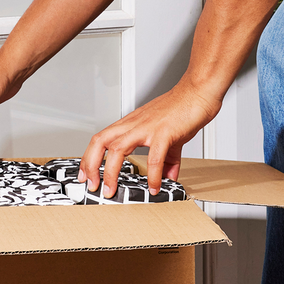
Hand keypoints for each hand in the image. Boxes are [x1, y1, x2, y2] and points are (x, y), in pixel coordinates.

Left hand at [78, 80, 221, 196]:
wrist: (198, 92)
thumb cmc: (181, 108)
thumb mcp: (167, 136)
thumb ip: (166, 159)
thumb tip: (166, 176)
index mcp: (130, 124)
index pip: (100, 139)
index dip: (89, 157)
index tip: (85, 174)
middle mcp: (134, 124)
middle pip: (100, 141)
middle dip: (90, 164)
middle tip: (91, 185)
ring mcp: (147, 128)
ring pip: (117, 149)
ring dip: (110, 172)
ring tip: (110, 190)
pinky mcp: (164, 132)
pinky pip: (154, 157)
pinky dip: (152, 175)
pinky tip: (155, 187)